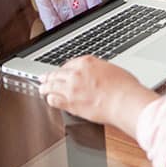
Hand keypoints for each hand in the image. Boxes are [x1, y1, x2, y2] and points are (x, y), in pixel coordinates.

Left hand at [39, 56, 158, 136]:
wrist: (124, 101)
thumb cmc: (124, 86)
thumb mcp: (111, 69)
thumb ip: (98, 70)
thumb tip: (96, 75)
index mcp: (86, 62)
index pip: (69, 64)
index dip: (64, 69)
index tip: (63, 71)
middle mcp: (76, 73)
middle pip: (57, 73)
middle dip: (49, 76)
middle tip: (44, 77)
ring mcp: (71, 89)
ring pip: (51, 86)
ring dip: (45, 87)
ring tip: (42, 88)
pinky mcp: (70, 103)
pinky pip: (54, 100)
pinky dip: (50, 99)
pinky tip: (50, 99)